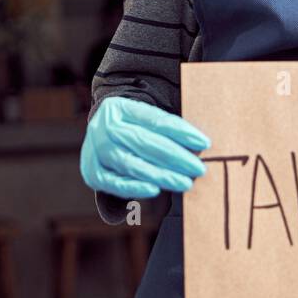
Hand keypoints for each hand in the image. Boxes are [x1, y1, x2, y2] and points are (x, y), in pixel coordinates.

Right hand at [80, 97, 209, 198]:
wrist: (101, 136)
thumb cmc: (135, 128)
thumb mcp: (146, 119)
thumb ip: (168, 129)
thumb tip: (200, 145)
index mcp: (120, 107)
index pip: (154, 119)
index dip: (180, 131)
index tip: (205, 142)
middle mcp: (104, 126)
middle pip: (143, 141)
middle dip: (174, 156)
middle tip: (199, 168)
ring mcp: (95, 150)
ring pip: (130, 163)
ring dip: (160, 174)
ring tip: (185, 183)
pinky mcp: (92, 172)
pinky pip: (113, 182)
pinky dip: (133, 187)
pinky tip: (154, 190)